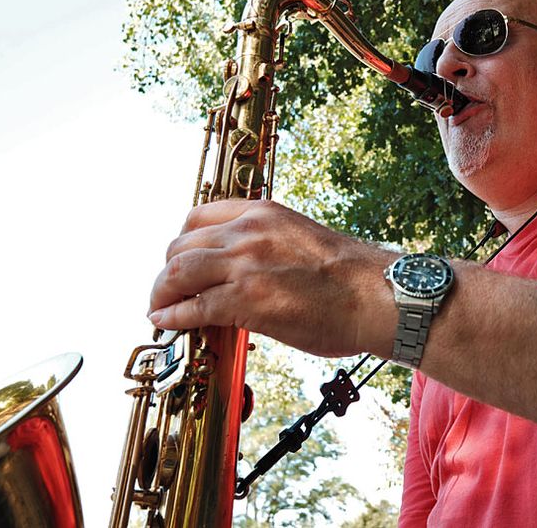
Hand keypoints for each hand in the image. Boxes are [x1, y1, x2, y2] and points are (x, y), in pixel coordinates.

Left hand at [147, 199, 396, 357]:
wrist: (377, 296)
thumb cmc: (349, 275)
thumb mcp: (300, 238)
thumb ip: (265, 244)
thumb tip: (240, 269)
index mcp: (263, 212)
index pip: (198, 217)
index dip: (181, 243)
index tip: (180, 262)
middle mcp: (248, 230)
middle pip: (180, 245)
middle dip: (166, 271)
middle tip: (166, 291)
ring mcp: (244, 264)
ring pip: (177, 273)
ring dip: (161, 294)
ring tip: (159, 310)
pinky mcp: (245, 300)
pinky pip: (192, 308)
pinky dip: (172, 317)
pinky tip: (168, 324)